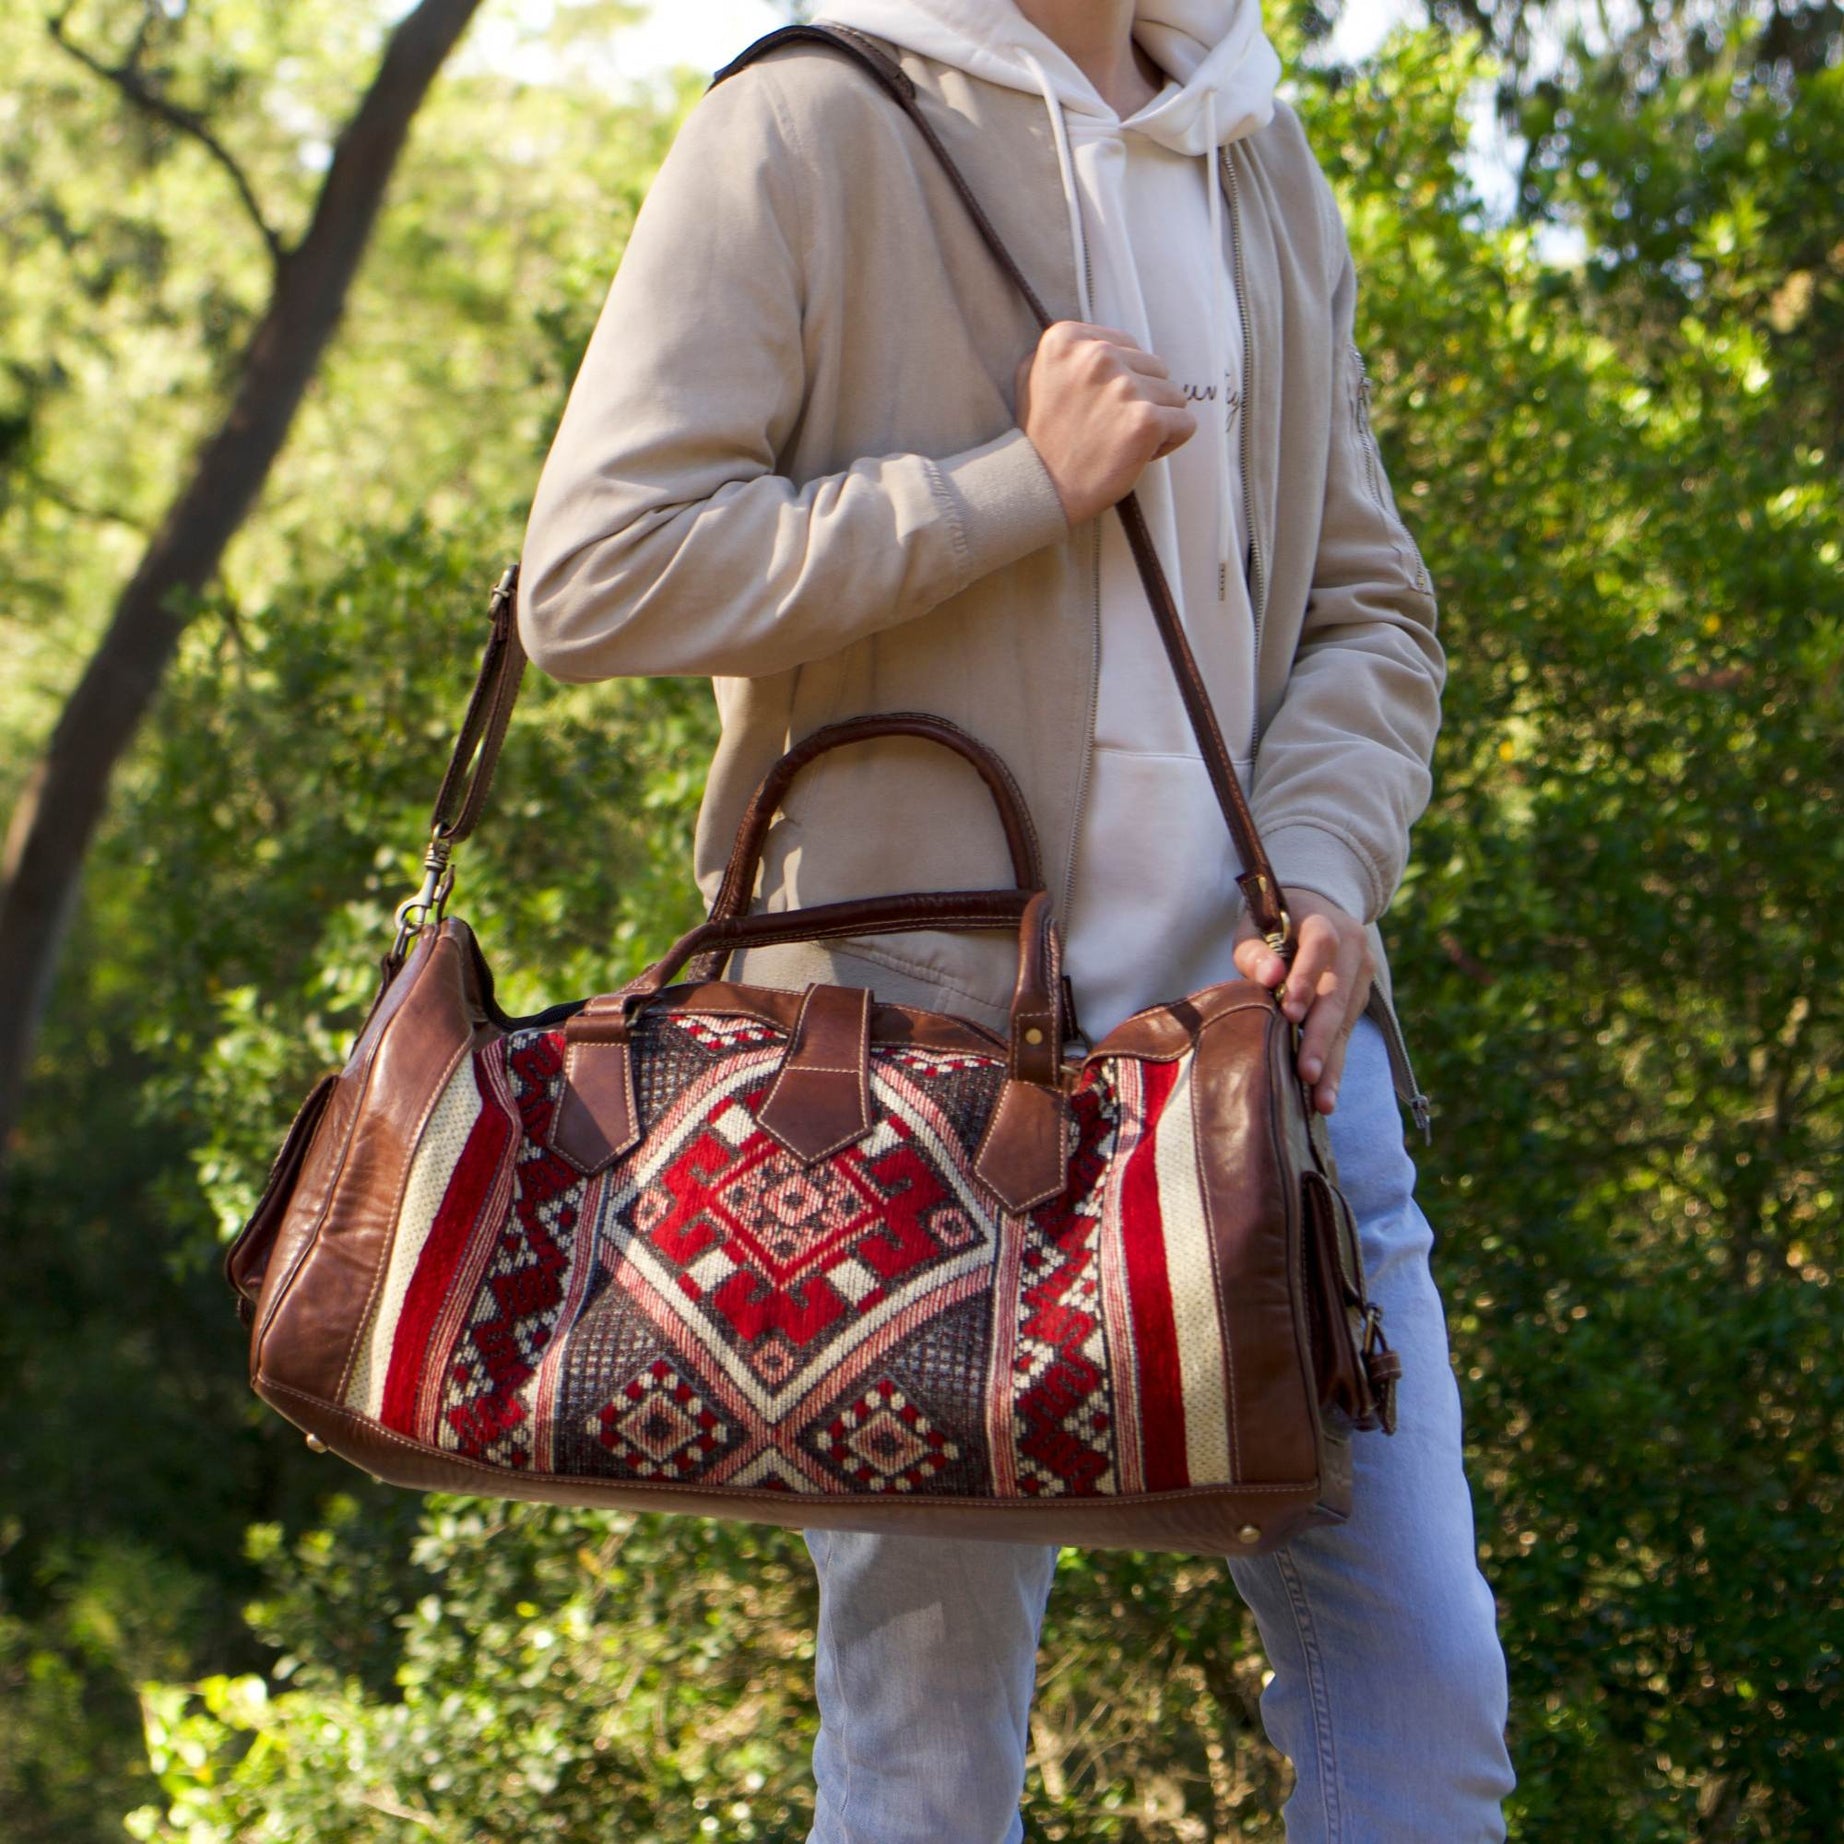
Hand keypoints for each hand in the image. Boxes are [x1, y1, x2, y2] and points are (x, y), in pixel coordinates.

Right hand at [1015, 321, 1195, 524]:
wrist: (1037, 490)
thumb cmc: (1039, 439)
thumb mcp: (1035, 375)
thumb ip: (1070, 353)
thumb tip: (1105, 343)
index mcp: (1067, 338)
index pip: (1127, 346)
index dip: (1119, 380)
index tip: (1093, 407)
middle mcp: (1096, 355)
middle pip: (1154, 367)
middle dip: (1140, 399)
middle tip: (1107, 429)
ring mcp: (1123, 387)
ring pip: (1173, 395)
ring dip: (1154, 421)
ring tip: (1120, 442)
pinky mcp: (1145, 420)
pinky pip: (1185, 423)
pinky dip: (1168, 443)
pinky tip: (1137, 454)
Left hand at [1233, 888, 1374, 1115]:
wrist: (1316, 912)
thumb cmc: (1272, 925)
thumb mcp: (1254, 928)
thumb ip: (1254, 951)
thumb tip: (1270, 976)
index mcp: (1324, 922)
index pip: (1320, 946)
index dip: (1306, 978)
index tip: (1290, 1013)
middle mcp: (1353, 949)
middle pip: (1338, 995)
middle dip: (1321, 1037)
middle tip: (1307, 1073)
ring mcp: (1363, 976)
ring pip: (1346, 1022)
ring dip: (1332, 1062)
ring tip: (1321, 1100)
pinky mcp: (1361, 999)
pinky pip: (1348, 1033)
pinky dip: (1335, 1063)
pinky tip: (1325, 1095)